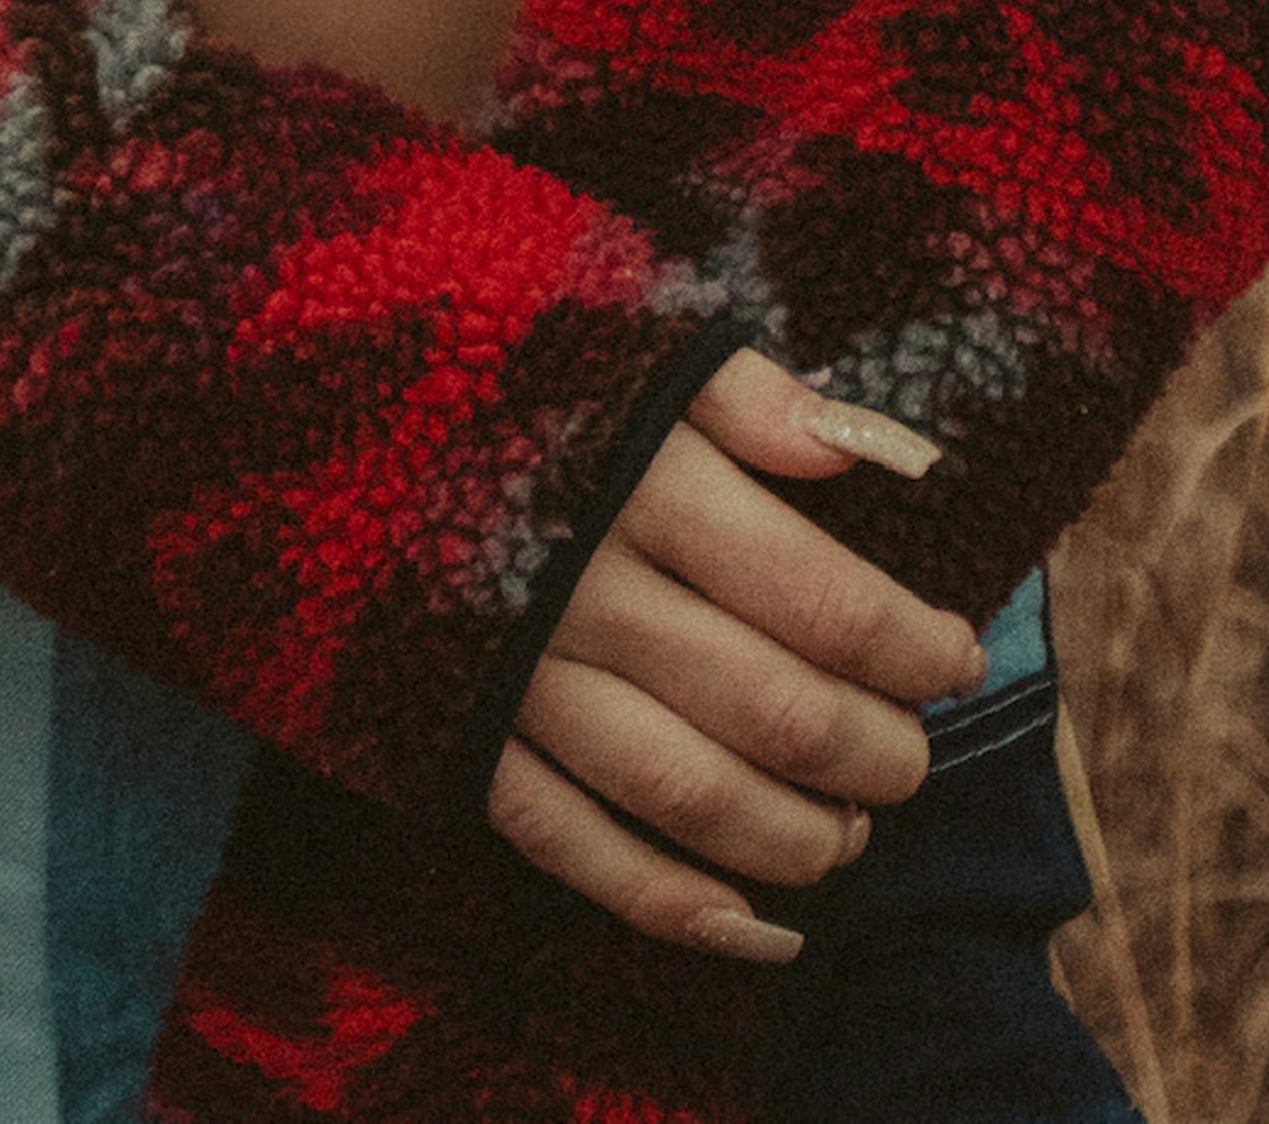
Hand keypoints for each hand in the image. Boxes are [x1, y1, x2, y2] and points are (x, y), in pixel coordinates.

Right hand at [482, 347, 987, 962]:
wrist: (309, 397)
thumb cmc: (502, 364)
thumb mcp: (627, 339)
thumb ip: (750, 396)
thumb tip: (880, 454)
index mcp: (640, 483)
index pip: (822, 599)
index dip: (913, 645)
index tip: (959, 657)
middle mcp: (585, 592)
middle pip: (771, 708)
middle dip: (872, 751)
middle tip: (914, 756)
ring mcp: (520, 679)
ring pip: (687, 796)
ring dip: (793, 837)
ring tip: (852, 835)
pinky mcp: (462, 740)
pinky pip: (577, 848)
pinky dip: (674, 907)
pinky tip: (758, 929)